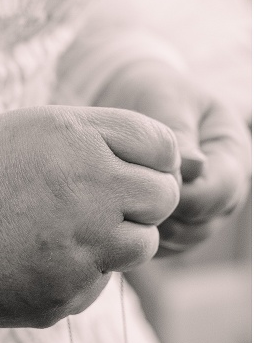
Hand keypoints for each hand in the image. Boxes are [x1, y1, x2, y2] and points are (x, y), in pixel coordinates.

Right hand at [0, 106, 179, 327]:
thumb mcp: (14, 134)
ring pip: (139, 245)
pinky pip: (97, 283)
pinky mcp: (63, 297)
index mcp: (71, 137)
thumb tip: (142, 169)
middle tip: (96, 206)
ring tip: (57, 234)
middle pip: (162, 197)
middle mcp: (87, 189)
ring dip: (112, 240)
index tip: (124, 170)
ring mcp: (78, 249)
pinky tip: (24, 263)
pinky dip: (74, 274)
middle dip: (138, 200)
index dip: (147, 158)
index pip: (161, 145)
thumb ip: (85, 142)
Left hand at [95, 61, 251, 254]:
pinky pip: (161, 248)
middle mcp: (223, 189)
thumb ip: (176, 131)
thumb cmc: (153, 94)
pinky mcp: (175, 225)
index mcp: (232, 154)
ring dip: (146, 230)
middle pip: (202, 224)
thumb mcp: (166, 99)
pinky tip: (110, 219)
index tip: (140, 181)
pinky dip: (136, 238)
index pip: (219, 192)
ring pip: (181, 241)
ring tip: (112, 205)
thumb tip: (191, 167)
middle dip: (159, 215)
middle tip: (118, 198)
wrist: (134, 102)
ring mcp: (201, 212)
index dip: (180, 194)